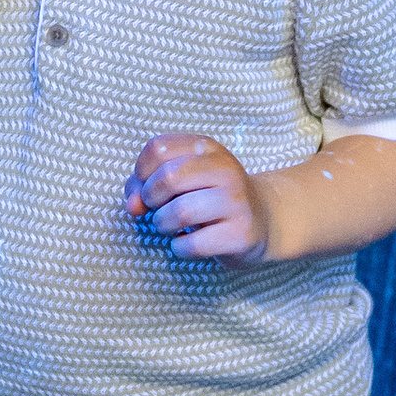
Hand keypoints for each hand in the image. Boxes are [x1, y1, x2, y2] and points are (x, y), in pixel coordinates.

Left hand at [125, 131, 270, 262]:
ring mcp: (236, 201)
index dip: (141, 172)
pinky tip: (188, 243)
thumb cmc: (210, 198)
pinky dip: (179, 248)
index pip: (158, 148)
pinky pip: (193, 244)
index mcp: (207, 148)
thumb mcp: (183, 179)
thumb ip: (146, 184)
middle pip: (168, 178)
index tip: (147, 188)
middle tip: (159, 209)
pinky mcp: (240, 233)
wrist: (262, 221)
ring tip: (172, 227)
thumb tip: (132, 205)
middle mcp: (225, 169)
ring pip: (180, 212)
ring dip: (163, 225)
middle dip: (151, 199)